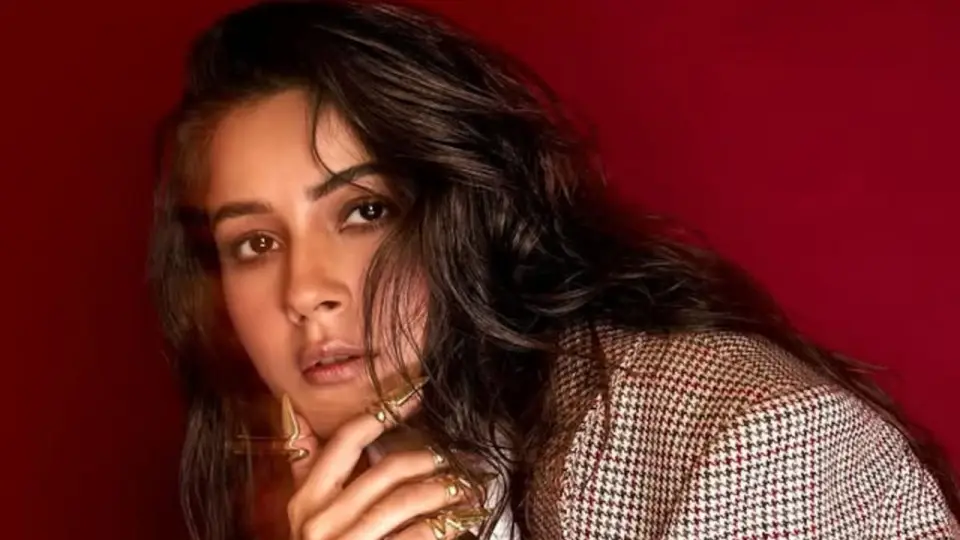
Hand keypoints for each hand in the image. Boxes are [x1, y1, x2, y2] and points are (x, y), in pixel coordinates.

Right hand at [284, 388, 486, 539]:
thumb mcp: (303, 512)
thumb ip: (302, 464)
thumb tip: (289, 407)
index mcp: (305, 499)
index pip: (347, 440)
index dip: (383, 410)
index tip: (415, 391)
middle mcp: (319, 521)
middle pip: (385, 470)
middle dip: (426, 459)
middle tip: (452, 456)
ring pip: (404, 501)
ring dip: (442, 490)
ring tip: (466, 486)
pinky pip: (416, 535)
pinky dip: (444, 525)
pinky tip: (463, 520)